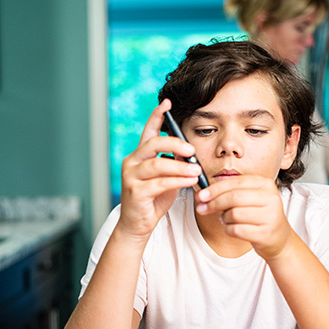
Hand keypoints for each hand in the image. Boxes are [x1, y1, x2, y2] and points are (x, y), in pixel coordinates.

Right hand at [118, 99, 202, 240]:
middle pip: (152, 144)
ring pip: (157, 165)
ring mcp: (131, 177)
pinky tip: (190, 181)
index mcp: (140, 156)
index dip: (157, 116)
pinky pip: (159, 183)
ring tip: (197, 169)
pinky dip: (177, 181)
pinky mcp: (135, 192)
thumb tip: (191, 154)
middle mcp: (132, 162)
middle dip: (174, 144)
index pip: (148, 131)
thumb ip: (175, 165)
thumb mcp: (167, 178)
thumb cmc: (153, 200)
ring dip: (180, 166)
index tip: (167, 103)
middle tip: (191, 148)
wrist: (138, 225)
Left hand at [195, 176, 292, 260]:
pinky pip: (236, 230)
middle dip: (214, 203)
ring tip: (227, 219)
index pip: (235, 183)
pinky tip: (233, 229)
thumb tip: (203, 194)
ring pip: (234, 214)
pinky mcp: (265, 233)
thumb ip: (229, 192)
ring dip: (224, 218)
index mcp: (265, 184)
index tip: (201, 195)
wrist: (279, 238)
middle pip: (233, 198)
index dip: (215, 189)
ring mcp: (270, 216)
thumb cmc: (259, 216)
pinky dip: (229, 230)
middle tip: (202, 208)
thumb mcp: (250, 198)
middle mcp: (270, 198)